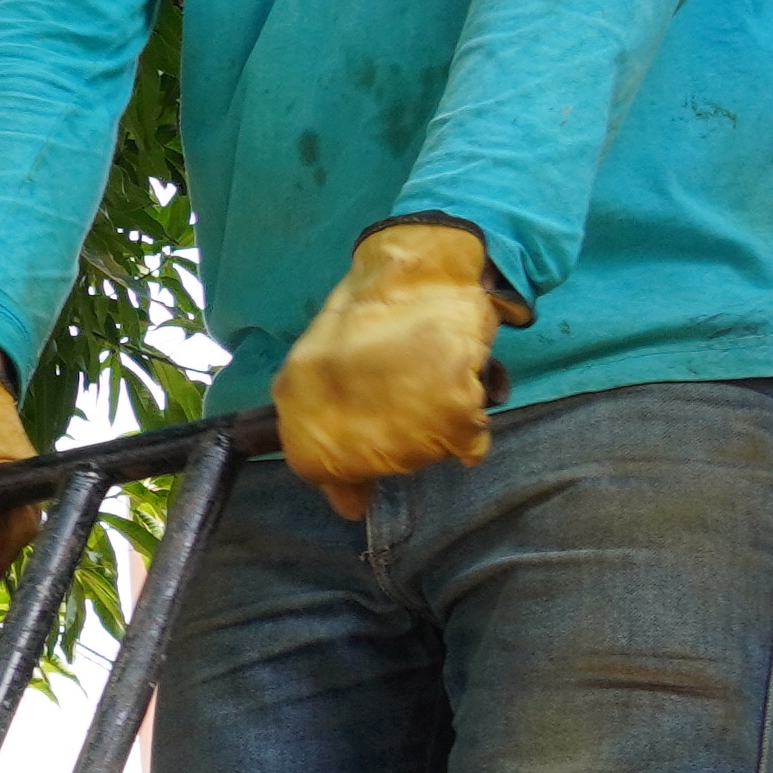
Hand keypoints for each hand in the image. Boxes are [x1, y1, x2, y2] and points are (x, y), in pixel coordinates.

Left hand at [274, 219, 503, 519]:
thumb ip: (324, 428)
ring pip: (422, 456)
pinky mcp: (450, 403)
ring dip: (435, 432)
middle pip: (378, 464)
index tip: (364, 470)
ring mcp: (398, 410)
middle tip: (411, 399)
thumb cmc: (374, 311)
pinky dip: (472, 427)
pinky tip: (465, 391)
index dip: (343, 473)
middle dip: (399, 444)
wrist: (421, 265)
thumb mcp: (323, 362)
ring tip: (435, 383)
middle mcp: (342, 410)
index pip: (314, 467)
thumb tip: (347, 506)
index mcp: (299, 395)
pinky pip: (468, 442)